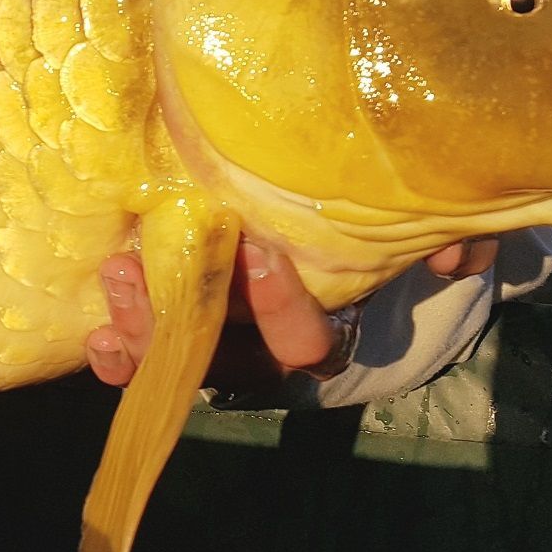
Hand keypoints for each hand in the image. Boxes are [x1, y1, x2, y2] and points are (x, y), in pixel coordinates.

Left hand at [84, 235, 499, 389]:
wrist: (340, 194)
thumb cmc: (384, 208)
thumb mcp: (427, 214)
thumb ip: (457, 233)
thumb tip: (453, 257)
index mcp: (326, 316)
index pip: (306, 338)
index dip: (283, 307)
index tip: (260, 250)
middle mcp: (270, 337)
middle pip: (226, 358)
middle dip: (182, 324)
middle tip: (143, 271)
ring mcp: (224, 331)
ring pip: (181, 355)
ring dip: (143, 329)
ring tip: (115, 279)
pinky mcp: (179, 310)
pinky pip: (148, 348)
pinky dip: (121, 349)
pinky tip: (94, 335)